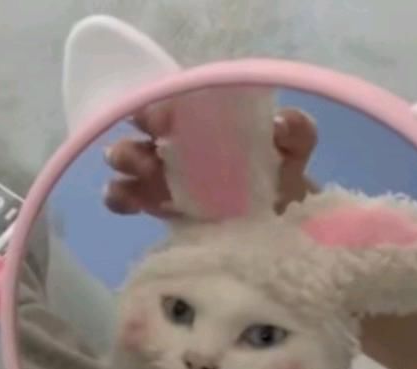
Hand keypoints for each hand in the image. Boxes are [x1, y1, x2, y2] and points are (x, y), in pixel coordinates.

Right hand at [103, 104, 317, 216]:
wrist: (284, 216)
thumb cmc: (284, 170)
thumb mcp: (295, 145)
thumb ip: (296, 130)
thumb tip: (278, 124)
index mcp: (202, 120)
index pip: (169, 104)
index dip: (158, 108)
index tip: (160, 121)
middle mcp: (176, 143)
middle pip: (140, 135)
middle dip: (134, 142)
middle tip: (144, 157)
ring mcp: (165, 176)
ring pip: (128, 165)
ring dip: (125, 166)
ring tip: (135, 177)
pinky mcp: (161, 207)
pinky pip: (130, 199)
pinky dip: (120, 198)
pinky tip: (125, 200)